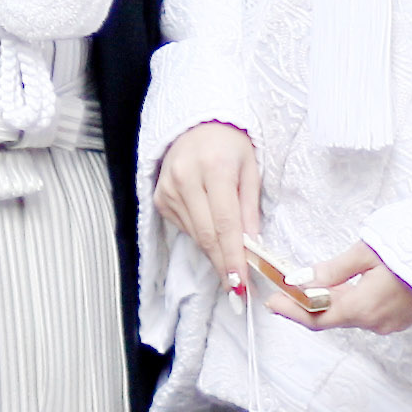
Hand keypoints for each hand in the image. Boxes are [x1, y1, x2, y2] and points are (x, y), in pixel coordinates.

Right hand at [155, 120, 264, 298]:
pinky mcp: (159, 197)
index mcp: (214, 167)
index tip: (240, 283)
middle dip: (223, 263)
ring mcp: (168, 188)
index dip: (232, 256)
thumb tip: (251, 248)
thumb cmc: (231, 145)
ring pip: (194, 234)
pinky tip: (209, 224)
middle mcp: (186, 178)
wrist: (197, 123)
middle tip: (237, 288)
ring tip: (230, 258)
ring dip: (213, 251)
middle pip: (206, 235)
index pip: (225, 223)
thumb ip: (250, 209)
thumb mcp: (250, 170)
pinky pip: (184, 226)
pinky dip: (200, 233)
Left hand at [291, 245, 411, 334]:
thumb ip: (331, 270)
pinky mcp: (399, 318)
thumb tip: (299, 280)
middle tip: (284, 291)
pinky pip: (366, 313)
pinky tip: (340, 288)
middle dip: (307, 305)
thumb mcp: (366, 252)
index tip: (272, 302)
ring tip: (309, 287)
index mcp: (363, 307)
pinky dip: (349, 302)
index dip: (292, 312)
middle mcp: (375, 322)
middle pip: (332, 318)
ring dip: (328, 303)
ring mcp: (389, 323)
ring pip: (349, 315)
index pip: (318, 318)